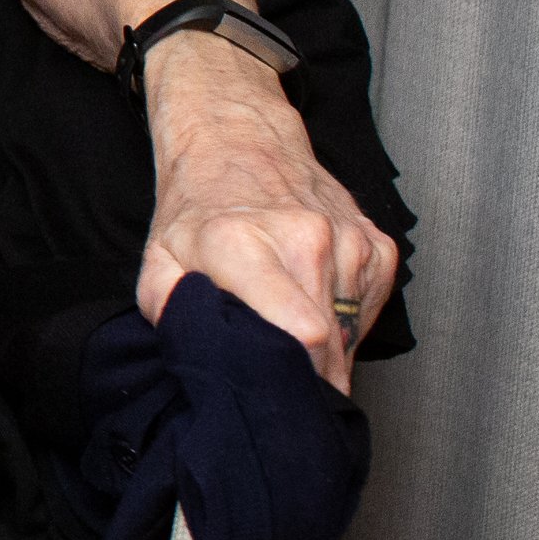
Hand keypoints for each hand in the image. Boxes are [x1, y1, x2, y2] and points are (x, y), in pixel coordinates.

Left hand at [136, 40, 400, 391]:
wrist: (240, 139)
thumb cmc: (198, 204)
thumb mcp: (160, 255)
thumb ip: (170, 309)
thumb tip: (199, 355)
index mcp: (245, 245)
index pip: (302, 335)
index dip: (295, 381)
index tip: (278, 400)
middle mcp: (305, 239)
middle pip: (330, 347)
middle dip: (306, 377)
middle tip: (278, 380)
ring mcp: (350, 241)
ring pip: (351, 335)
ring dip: (324, 349)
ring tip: (286, 326)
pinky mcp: (378, 246)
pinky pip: (367, 312)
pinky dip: (343, 321)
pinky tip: (312, 299)